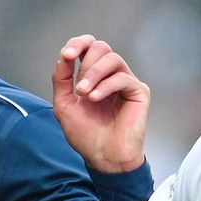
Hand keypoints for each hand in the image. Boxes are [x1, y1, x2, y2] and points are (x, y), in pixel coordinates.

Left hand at [51, 35, 147, 173]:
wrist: (103, 157)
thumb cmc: (86, 135)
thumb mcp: (64, 104)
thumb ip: (61, 79)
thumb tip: (64, 55)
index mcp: (94, 75)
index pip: (89, 47)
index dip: (78, 43)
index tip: (67, 54)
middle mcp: (111, 76)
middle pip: (102, 47)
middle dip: (85, 63)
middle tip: (78, 87)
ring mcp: (126, 82)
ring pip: (112, 58)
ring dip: (93, 73)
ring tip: (84, 94)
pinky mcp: (139, 92)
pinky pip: (122, 78)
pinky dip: (106, 86)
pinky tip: (95, 99)